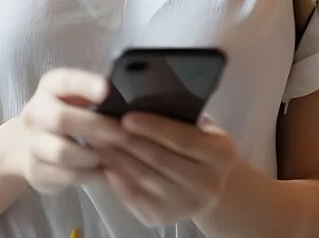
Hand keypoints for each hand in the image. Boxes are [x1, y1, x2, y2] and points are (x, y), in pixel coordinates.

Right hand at [0, 68, 131, 194]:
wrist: (28, 145)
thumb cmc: (68, 115)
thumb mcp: (76, 96)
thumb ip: (96, 94)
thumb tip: (132, 95)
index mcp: (49, 87)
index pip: (63, 80)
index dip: (85, 84)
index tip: (106, 89)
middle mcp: (35, 113)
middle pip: (61, 119)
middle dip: (95, 127)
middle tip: (122, 134)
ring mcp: (32, 144)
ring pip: (62, 152)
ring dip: (91, 155)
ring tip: (113, 156)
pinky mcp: (36, 171)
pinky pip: (65, 176)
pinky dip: (89, 175)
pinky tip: (105, 172)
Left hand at [94, 113, 239, 227]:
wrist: (210, 186)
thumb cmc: (200, 146)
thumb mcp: (203, 127)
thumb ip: (180, 117)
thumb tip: (139, 100)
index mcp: (220, 154)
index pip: (182, 139)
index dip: (153, 128)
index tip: (127, 117)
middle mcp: (208, 184)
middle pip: (160, 160)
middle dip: (127, 142)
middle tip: (102, 125)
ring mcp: (186, 205)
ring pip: (144, 179)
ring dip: (117, 159)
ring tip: (98, 142)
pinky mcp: (165, 218)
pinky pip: (135, 197)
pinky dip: (118, 181)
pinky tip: (105, 165)